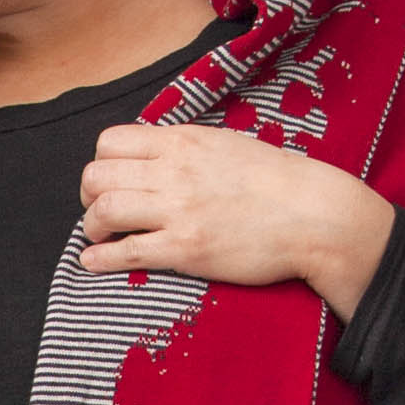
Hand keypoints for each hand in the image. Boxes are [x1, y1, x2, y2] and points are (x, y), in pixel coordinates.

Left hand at [76, 124, 394, 320]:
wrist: (316, 215)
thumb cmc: (276, 182)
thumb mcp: (226, 145)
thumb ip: (185, 148)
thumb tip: (153, 153)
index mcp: (183, 143)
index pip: (110, 142)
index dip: (101, 164)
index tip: (109, 181)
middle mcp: (174, 172)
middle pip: (97, 177)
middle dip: (89, 197)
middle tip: (100, 213)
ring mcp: (179, 210)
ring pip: (103, 211)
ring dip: (91, 228)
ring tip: (101, 237)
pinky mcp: (186, 249)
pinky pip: (124, 252)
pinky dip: (98, 258)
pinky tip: (93, 262)